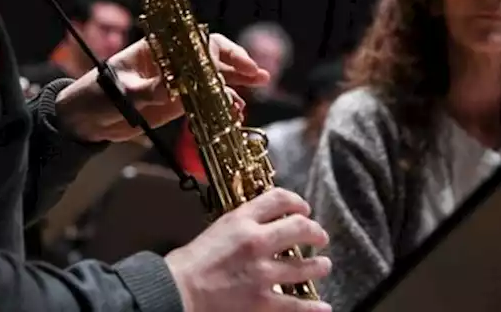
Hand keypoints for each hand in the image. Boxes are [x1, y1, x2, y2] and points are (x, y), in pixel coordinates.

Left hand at [55, 32, 269, 143]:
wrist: (83, 120)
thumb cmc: (95, 97)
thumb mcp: (120, 94)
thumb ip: (149, 92)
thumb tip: (175, 90)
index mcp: (156, 49)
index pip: (193, 43)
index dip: (214, 53)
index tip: (228, 68)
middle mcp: (171, 62)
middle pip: (210, 56)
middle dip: (236, 63)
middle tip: (258, 74)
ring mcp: (175, 82)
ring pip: (212, 78)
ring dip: (234, 84)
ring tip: (252, 94)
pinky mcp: (175, 102)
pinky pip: (205, 100)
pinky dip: (221, 104)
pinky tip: (235, 112)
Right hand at [165, 188, 332, 311]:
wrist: (177, 291)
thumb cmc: (188, 264)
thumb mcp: (215, 230)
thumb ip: (240, 224)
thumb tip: (261, 224)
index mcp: (241, 220)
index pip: (278, 199)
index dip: (297, 201)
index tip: (303, 208)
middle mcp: (257, 242)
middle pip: (299, 227)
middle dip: (315, 231)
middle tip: (321, 237)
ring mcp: (263, 274)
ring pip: (305, 266)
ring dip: (319, 266)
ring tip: (323, 266)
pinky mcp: (263, 301)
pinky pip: (297, 304)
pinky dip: (313, 306)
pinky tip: (323, 306)